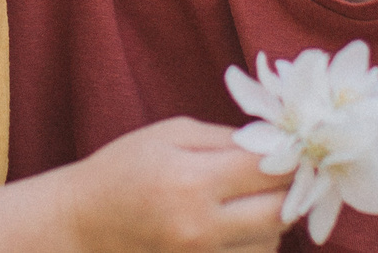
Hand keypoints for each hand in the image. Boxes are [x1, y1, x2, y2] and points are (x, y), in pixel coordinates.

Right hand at [54, 119, 290, 252]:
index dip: (289, 156)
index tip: (294, 147)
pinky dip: (255, 243)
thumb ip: (226, 139)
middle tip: (285, 174)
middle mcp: (199, 228)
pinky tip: (237, 225)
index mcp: (190, 180)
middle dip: (290, 190)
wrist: (82, 224)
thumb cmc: (123, 169)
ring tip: (251, 199)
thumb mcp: (169, 135)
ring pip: (271, 243)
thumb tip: (278, 145)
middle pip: (279, 213)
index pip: (268, 170)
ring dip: (272, 220)